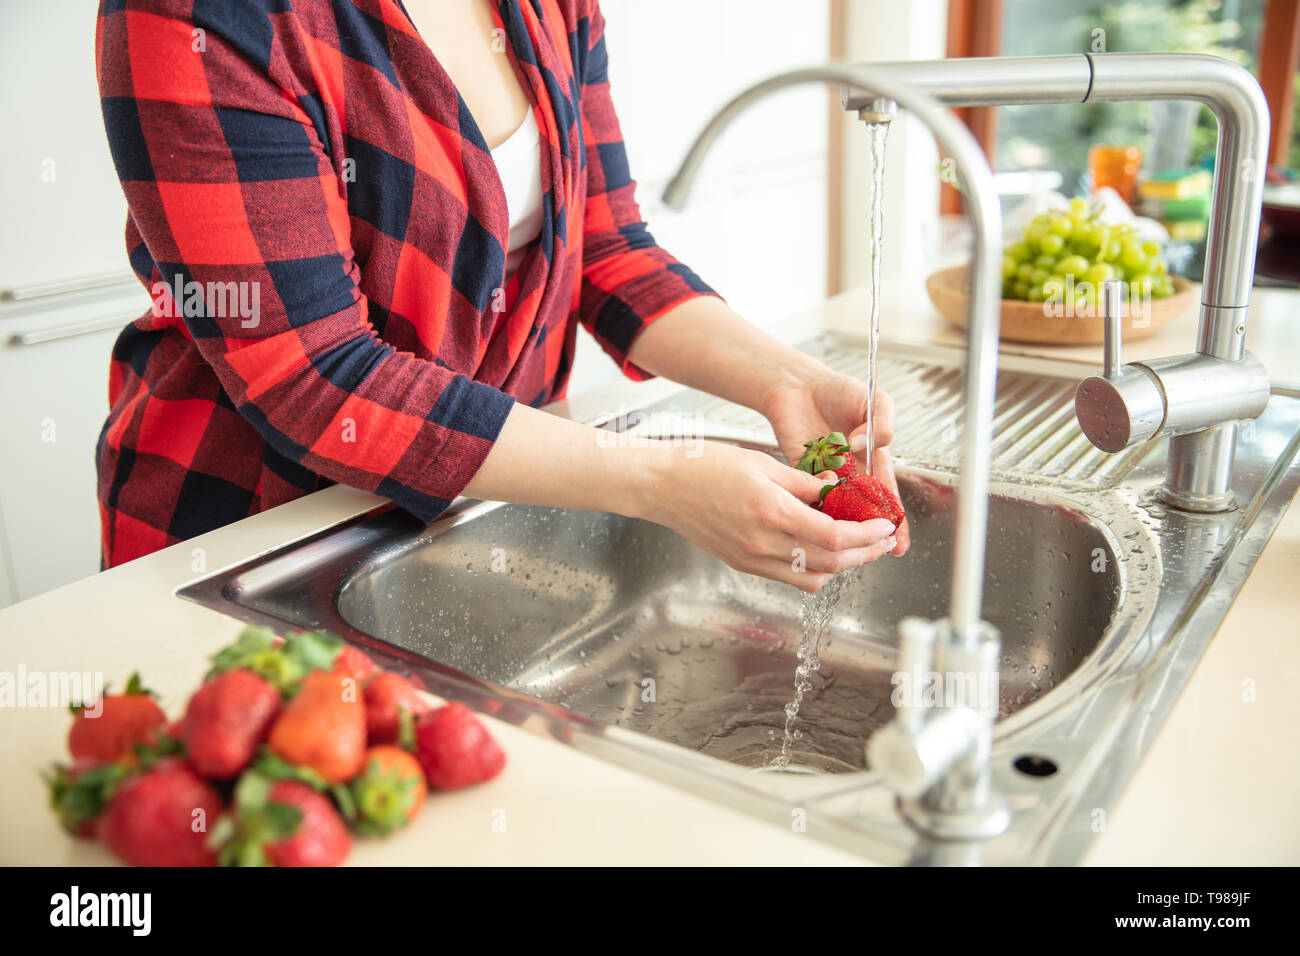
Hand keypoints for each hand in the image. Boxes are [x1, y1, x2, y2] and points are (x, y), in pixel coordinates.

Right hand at [637, 441, 897, 593]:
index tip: (884, 527)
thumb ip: (803, 481)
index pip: (833, 535)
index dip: (866, 535)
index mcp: (771, 511)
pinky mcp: (744, 564)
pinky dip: (814, 568)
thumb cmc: (705, 467)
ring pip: (813, 577)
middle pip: (830, 562)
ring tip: (858, 546)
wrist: (663, 487)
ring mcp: (752, 558)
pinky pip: (790, 577)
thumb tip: (835, 489)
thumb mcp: (762, 462)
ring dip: (842, 565)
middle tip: (882, 541)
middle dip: (864, 554)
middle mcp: (763, 542)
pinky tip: (822, 550)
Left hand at [759, 366, 909, 554]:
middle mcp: (850, 471)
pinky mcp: (802, 470)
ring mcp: (827, 473)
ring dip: (843, 517)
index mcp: (872, 457)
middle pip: (863, 510)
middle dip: (869, 532)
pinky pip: (810, 490)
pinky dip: (817, 493)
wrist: (799, 385)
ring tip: (849, 530)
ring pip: (837, 506)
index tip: (899, 543)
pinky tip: (825, 490)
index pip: (887, 495)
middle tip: (875, 548)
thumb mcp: (874, 400)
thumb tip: (864, 444)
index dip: (895, 520)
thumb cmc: (838, 390)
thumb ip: (882, 422)